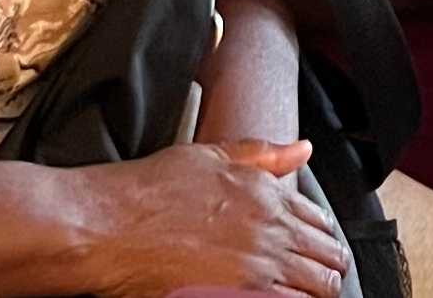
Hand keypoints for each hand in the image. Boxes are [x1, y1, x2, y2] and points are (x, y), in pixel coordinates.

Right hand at [70, 140, 349, 297]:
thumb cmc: (146, 192)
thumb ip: (262, 155)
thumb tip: (302, 149)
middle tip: (312, 278)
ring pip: (317, 289)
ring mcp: (257, 270)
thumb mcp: (208, 157)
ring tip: (297, 291)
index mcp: (267, 196)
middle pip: (328, 260)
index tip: (313, 249)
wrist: (105, 226)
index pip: (322, 222)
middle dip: (325, 269)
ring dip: (313, 290)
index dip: (321, 238)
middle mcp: (269, 233)